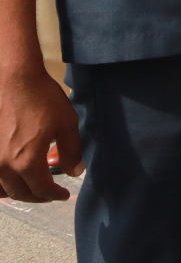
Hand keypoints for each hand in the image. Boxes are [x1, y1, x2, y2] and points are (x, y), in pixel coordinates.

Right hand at [0, 64, 81, 200]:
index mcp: (27, 161)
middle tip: (51, 194)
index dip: (55, 195)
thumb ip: (71, 151)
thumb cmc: (43, 100)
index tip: (64, 194)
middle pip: (21, 193)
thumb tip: (75, 172)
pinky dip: (3, 184)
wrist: (14, 80)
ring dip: (20, 192)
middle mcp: (4, 166)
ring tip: (34, 188)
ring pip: (4, 189)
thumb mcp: (66, 124)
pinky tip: (13, 179)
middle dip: (38, 197)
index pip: (41, 190)